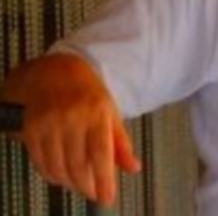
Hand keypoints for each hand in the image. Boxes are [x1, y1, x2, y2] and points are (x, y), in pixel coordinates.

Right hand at [1, 53, 140, 205]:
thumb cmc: (87, 93)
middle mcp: (72, 118)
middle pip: (78, 165)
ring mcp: (49, 123)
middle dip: (87, 186)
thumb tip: (133, 167)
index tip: (107, 198)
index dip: (104, 180)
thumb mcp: (111, 111)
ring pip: (58, 168)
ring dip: (69, 183)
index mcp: (97, 112)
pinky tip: (61, 176)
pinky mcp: (31, 129)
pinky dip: (52, 175)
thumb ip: (121, 142)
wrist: (53, 72)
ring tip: (80, 184)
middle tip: (95, 192)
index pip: (101, 153)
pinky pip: (41, 163)